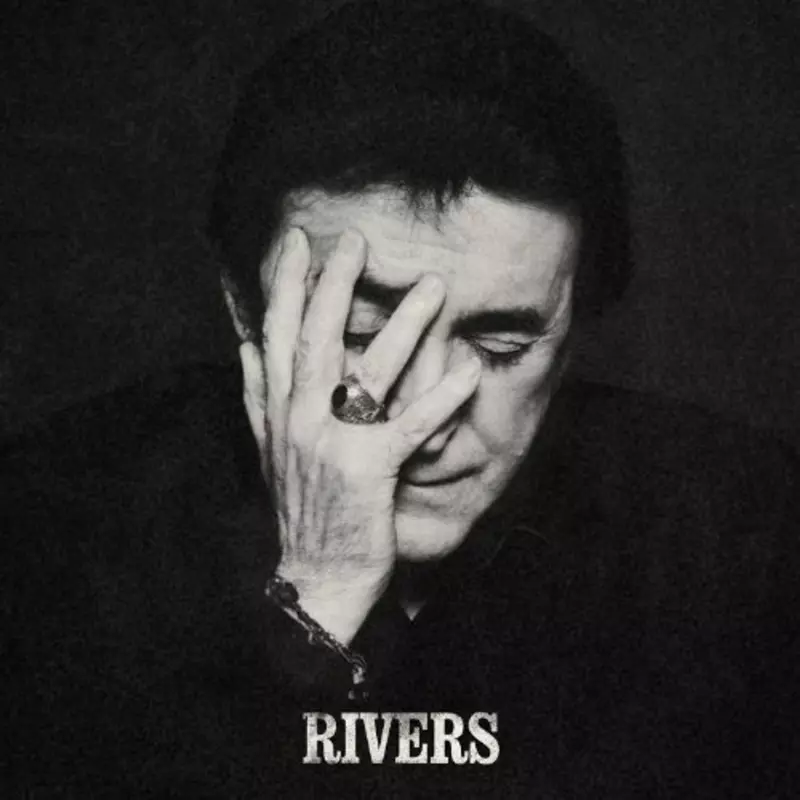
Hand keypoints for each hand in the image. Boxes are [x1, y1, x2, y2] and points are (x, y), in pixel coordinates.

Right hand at [231, 227, 480, 643]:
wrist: (311, 574)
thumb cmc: (298, 508)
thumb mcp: (267, 448)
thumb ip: (256, 395)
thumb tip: (244, 346)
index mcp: (277, 409)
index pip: (276, 334)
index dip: (284, 285)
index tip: (297, 243)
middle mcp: (300, 418)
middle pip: (317, 338)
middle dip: (335, 284)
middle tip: (358, 241)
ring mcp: (335, 442)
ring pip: (369, 371)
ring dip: (404, 325)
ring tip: (432, 286)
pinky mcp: (371, 470)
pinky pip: (413, 424)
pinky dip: (442, 395)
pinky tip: (469, 369)